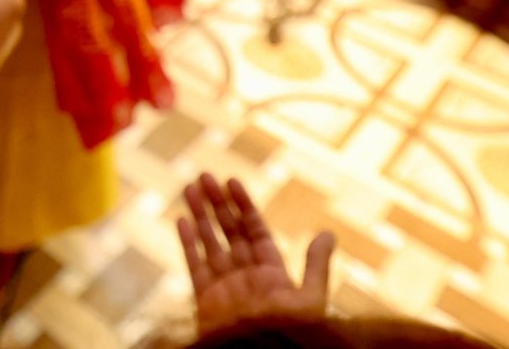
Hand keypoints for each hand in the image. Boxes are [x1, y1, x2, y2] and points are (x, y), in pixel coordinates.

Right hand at [177, 174, 332, 335]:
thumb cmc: (291, 333)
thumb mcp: (311, 299)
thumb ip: (315, 266)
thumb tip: (328, 234)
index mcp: (272, 274)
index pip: (255, 231)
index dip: (243, 205)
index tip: (231, 181)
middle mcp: (246, 276)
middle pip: (229, 231)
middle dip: (217, 203)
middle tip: (204, 175)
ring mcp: (224, 287)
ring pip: (209, 242)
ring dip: (199, 214)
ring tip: (188, 187)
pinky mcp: (206, 300)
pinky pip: (194, 265)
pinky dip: (187, 243)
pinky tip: (181, 220)